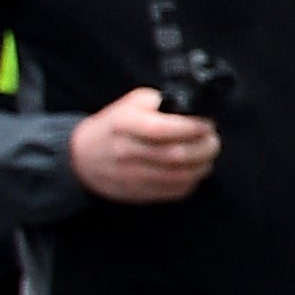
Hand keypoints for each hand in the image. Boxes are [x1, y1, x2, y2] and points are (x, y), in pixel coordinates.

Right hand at [67, 86, 218, 202]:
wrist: (82, 156)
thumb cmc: (112, 126)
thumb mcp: (131, 103)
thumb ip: (160, 102)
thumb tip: (192, 111)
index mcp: (123, 124)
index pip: (162, 129)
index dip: (191, 128)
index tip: (206, 125)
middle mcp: (125, 151)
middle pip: (176, 155)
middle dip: (205, 147)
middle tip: (212, 140)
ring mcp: (131, 175)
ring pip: (179, 176)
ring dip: (202, 165)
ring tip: (206, 155)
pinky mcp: (139, 193)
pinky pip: (176, 191)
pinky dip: (192, 180)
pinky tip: (193, 169)